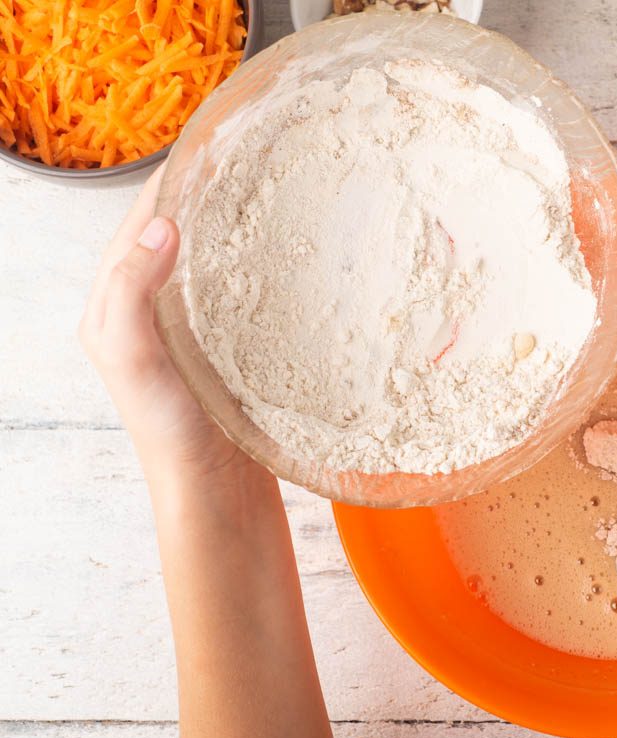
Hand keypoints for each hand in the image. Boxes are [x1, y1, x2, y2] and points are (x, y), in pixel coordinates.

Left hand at [78, 168, 265, 485]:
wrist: (216, 492)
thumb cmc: (169, 430)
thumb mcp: (134, 357)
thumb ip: (132, 291)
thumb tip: (162, 225)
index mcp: (113, 306)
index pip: (138, 226)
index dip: (172, 185)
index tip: (213, 150)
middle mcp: (148, 310)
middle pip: (174, 235)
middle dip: (205, 197)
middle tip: (252, 163)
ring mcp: (190, 328)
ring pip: (208, 259)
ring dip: (232, 227)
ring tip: (272, 195)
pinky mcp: (227, 345)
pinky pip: (237, 288)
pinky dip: (255, 264)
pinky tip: (286, 255)